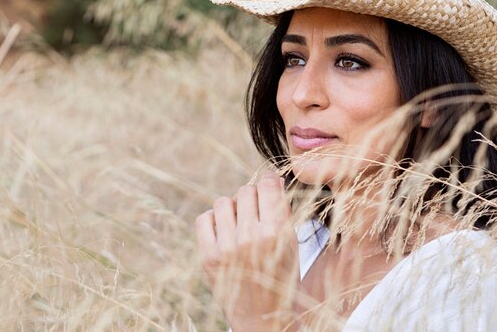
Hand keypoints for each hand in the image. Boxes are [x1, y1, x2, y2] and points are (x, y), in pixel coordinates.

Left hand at [195, 171, 299, 331]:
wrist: (264, 319)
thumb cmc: (282, 279)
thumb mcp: (291, 244)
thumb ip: (282, 212)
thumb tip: (270, 179)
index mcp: (277, 232)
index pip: (267, 185)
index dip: (269, 181)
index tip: (269, 184)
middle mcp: (251, 237)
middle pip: (246, 190)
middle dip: (252, 197)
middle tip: (256, 211)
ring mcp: (227, 247)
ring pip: (224, 201)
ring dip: (233, 208)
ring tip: (240, 223)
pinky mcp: (208, 256)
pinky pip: (204, 218)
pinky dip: (214, 221)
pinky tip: (224, 231)